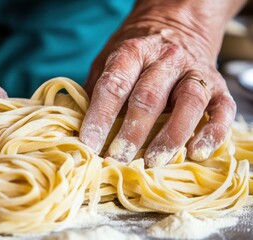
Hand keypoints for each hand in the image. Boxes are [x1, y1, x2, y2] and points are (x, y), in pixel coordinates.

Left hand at [79, 1, 240, 166]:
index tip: (88, 145)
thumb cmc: (136, 55)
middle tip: (117, 160)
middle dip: (131, 133)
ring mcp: (195, 71)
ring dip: (170, 136)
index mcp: (133, 52)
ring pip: (188, 102)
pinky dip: (212, 134)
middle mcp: (166, 59)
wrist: (178, 28)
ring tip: (153, 162)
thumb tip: (76, 126)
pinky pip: (222, 110)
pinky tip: (196, 153)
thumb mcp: (109, 61)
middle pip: (148, 96)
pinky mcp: (218, 87)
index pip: (114, 85)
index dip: (99, 117)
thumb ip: (96, 89)